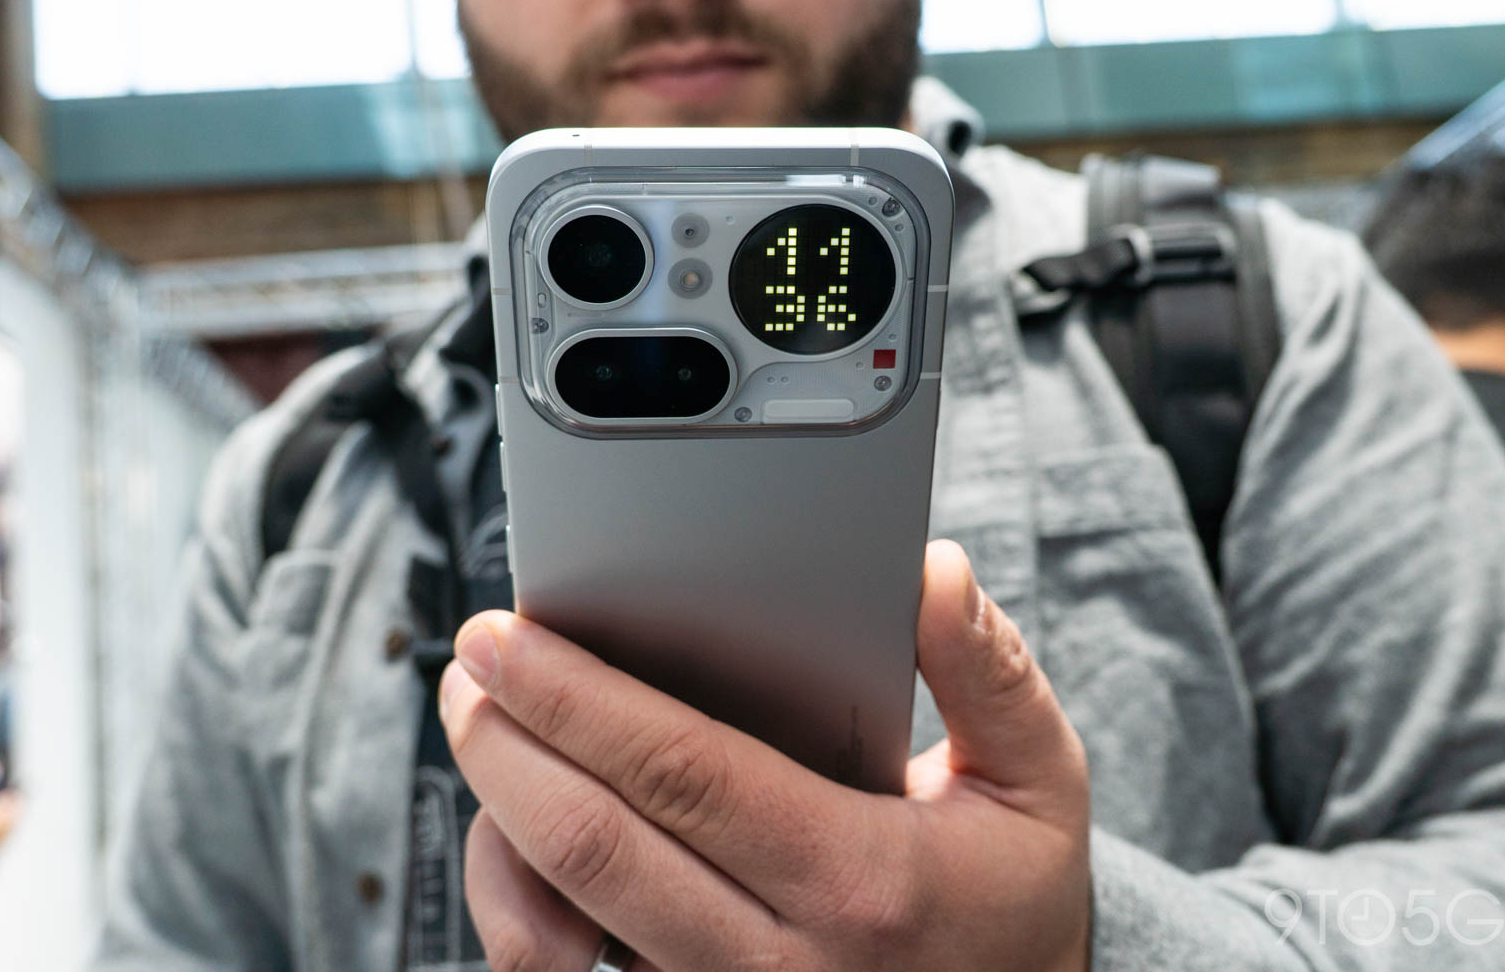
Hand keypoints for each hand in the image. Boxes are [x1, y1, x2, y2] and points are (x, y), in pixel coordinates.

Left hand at [440, 541, 1092, 971]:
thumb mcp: (1036, 782)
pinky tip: (519, 847)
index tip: (508, 635)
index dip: (577, 698)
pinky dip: (519, 914)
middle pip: (593, 845)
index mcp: (862, 882)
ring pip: (554, 930)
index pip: (685, 774)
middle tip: (468, 669)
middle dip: (506, 743)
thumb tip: (929, 571)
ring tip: (487, 741)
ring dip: (494, 828)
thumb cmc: (1008, 901)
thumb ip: (987, 671)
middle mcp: (778, 968)